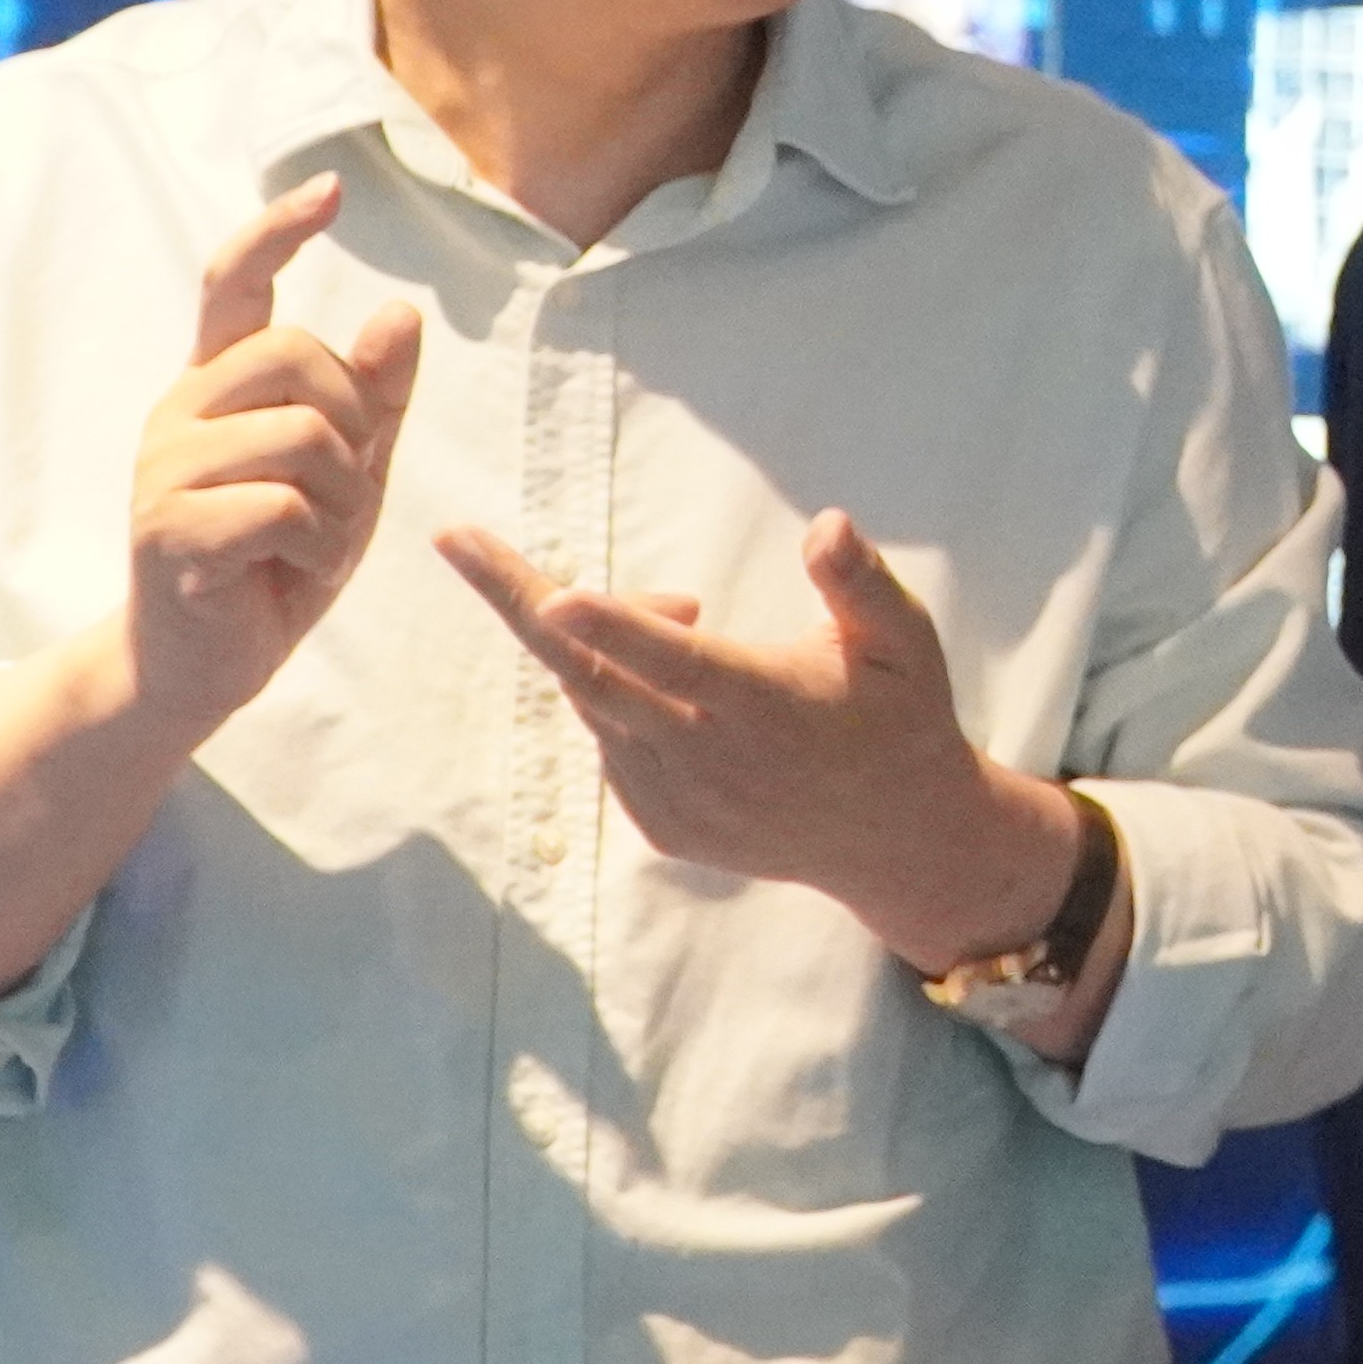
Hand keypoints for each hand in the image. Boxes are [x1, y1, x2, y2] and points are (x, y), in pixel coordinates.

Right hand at [125, 177, 428, 741]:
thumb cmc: (276, 559)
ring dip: (344, 501)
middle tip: (339, 495)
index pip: (234, 285)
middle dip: (354, 427)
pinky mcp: (167, 528)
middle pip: (299, 356)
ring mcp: (164, 467)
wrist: (203, 663)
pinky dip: (318, 548)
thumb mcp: (348, 472)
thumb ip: (374, 397)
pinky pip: (284, 507)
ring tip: (315, 543)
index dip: (278, 233)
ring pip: (303, 435)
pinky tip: (292, 574)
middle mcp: (180, 411)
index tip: (331, 189)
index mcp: (217, 385)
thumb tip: (400, 313)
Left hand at [436, 509, 1077, 971]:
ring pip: (596, 703)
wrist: (894, 839)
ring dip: (606, 643)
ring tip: (686, 610)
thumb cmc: (900, 717)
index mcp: (763, 705)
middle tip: (458, 542)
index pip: (675, 661)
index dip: (613, 627)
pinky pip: (610, 743)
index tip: (554, 594)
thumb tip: (826, 524)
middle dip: (518, 602)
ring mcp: (674, 800)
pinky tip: (679, 686)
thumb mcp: (904, 642)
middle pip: (588, 676)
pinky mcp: (659, 826)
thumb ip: (859, 584)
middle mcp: (707, 759)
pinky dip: (618, 695)